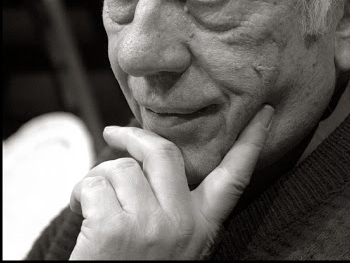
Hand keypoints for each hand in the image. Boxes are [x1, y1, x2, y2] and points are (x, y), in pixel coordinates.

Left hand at [69, 105, 273, 259]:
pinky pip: (94, 184)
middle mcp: (182, 224)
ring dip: (98, 176)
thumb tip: (149, 158)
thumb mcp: (171, 240)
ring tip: (92, 198)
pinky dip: (81, 190)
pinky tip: (82, 209)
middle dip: (136, 136)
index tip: (263, 113)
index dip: (252, 140)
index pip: (235, 175)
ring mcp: (151, 227)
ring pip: (121, 168)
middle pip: (165, 152)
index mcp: (201, 226)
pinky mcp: (115, 230)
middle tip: (116, 132)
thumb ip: (173, 203)